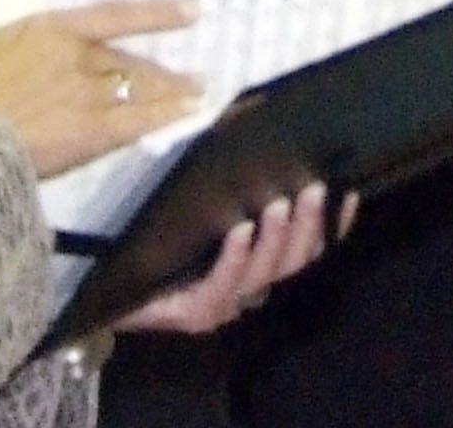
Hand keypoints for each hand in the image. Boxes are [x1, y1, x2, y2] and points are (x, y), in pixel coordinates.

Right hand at [0, 0, 205, 177]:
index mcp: (49, 32)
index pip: (113, 16)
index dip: (155, 12)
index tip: (188, 8)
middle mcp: (77, 58)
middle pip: (129, 60)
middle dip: (162, 67)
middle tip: (192, 72)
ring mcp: (88, 96)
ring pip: (138, 89)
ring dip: (170, 91)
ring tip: (195, 92)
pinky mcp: (92, 133)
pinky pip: (136, 122)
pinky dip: (164, 117)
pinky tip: (185, 116)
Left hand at [110, 189, 346, 337]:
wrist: (105, 280)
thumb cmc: (157, 234)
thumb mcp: (201, 206)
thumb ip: (235, 188)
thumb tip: (260, 139)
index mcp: (257, 265)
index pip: (308, 249)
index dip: (333, 225)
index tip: (348, 191)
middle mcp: (247, 289)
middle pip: (293, 264)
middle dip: (307, 227)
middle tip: (311, 188)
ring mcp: (224, 304)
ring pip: (264, 277)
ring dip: (276, 240)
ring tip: (278, 205)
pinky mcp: (195, 314)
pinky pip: (223, 287)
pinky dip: (235, 258)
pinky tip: (239, 230)